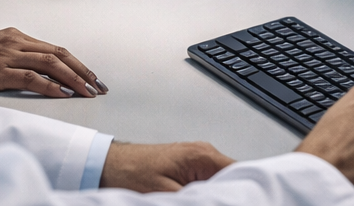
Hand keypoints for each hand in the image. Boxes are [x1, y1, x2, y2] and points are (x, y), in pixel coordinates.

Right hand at [0, 27, 106, 97]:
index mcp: (14, 36)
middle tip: (98, 85)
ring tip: (87, 92)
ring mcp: (5, 56)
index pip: (55, 48)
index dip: (77, 62)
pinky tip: (63, 94)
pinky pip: (30, 77)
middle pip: (59, 54)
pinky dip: (50, 85)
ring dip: (73, 78)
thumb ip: (13, 56)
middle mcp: (14, 42)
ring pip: (50, 63)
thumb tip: (37, 72)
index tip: (91, 76)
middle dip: (82, 70)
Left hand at [100, 141, 234, 190]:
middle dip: (230, 195)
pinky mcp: (190, 167)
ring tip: (199, 201)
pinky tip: (196, 200)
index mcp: (203, 156)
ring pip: (221, 182)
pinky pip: (208, 182)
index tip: (245, 201)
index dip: (245, 191)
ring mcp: (198, 159)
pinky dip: (207, 194)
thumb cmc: (131, 173)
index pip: (241, 172)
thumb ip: (196, 199)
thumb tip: (219, 200)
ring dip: (217, 195)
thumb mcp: (166, 194)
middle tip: (218, 202)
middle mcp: (205, 153)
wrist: (109, 165)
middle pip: (234, 178)